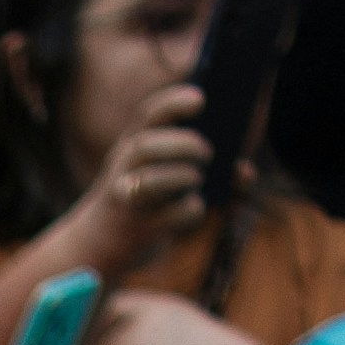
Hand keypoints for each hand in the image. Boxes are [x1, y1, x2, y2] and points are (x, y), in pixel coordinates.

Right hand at [78, 81, 213, 270]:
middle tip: (207, 152)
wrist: (98, 244)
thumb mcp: (156, 174)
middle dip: (182, 145)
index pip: (148, 115)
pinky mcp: (139, 230)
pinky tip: (195, 208)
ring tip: (197, 178)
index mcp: (132, 147)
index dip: (174, 102)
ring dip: (183, 175)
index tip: (201, 100)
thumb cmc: (141, 202)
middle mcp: (124, 170)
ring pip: (152, 181)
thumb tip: (246, 172)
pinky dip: (190, 210)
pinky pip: (170, 216)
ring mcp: (129, 201)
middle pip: (146, 146)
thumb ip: (197, 165)